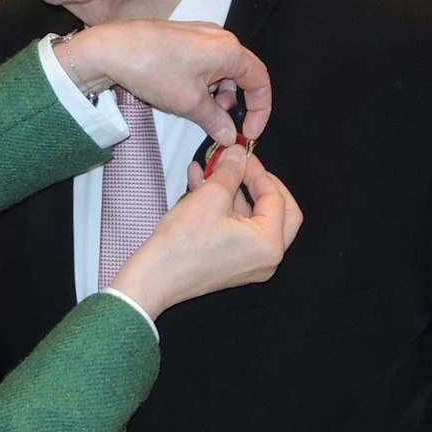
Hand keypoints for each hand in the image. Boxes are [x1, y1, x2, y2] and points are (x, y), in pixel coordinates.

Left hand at [54, 21, 270, 143]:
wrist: (112, 50)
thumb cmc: (152, 70)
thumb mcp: (189, 103)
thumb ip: (215, 120)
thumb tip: (229, 135)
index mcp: (229, 49)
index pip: (260, 81)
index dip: (261, 110)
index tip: (250, 131)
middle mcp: (219, 37)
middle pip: (242, 74)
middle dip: (236, 104)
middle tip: (219, 124)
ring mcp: (201, 35)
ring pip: (223, 71)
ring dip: (217, 95)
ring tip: (197, 110)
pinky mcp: (184, 38)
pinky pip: (205, 64)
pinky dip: (203, 84)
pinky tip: (185, 96)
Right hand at [111, 145, 300, 317]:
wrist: (155, 277)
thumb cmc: (183, 244)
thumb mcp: (211, 195)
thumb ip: (231, 170)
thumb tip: (238, 155)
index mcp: (269, 243)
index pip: (276, 198)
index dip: (258, 172)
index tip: (242, 156)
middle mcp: (266, 258)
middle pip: (277, 211)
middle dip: (258, 184)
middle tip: (244, 167)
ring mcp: (250, 263)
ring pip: (252, 218)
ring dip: (234, 193)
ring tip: (211, 169)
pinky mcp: (232, 263)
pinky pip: (237, 229)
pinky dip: (224, 209)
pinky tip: (202, 186)